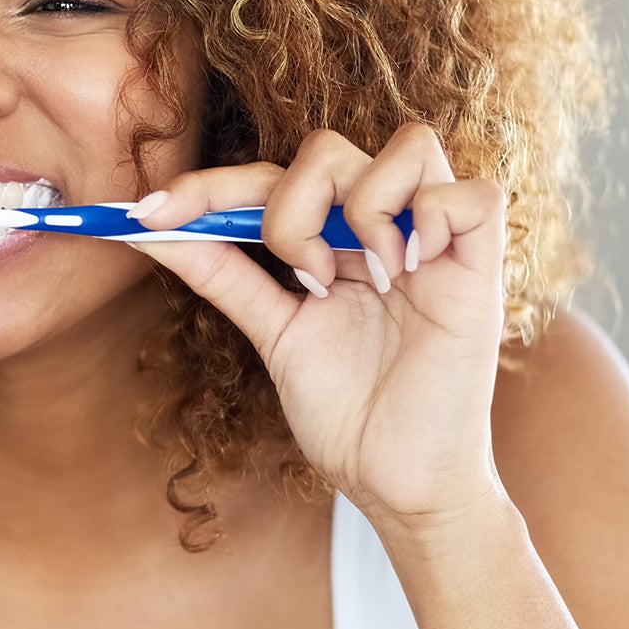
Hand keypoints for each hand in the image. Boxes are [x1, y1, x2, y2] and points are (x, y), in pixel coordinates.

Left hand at [129, 124, 507, 531]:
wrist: (395, 482)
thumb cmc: (346, 412)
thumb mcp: (272, 332)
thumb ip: (223, 273)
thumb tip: (149, 229)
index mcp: (334, 239)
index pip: (271, 177)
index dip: (207, 186)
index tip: (147, 215)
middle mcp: (386, 229)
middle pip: (329, 149)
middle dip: (290, 208)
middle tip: (304, 278)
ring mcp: (437, 244)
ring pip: (408, 146)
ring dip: (364, 207)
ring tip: (365, 279)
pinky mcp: (482, 272)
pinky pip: (474, 195)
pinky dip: (433, 215)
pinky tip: (409, 270)